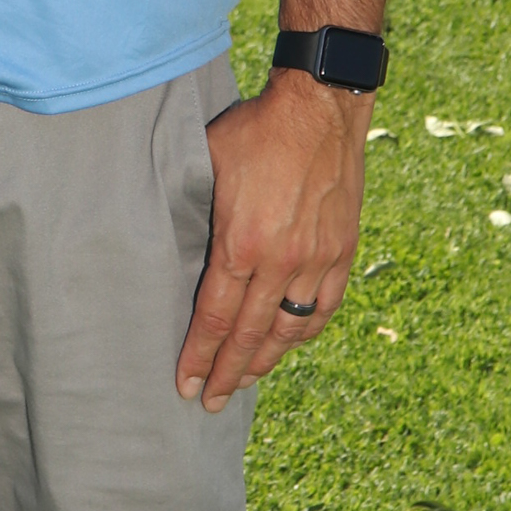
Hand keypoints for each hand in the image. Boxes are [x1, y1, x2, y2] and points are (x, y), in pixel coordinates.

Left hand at [175, 70, 368, 413]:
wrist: (320, 108)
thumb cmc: (255, 129)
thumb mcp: (207, 163)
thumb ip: (195, 210)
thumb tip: (169, 239)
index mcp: (242, 243)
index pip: (214, 316)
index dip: (199, 354)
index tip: (185, 384)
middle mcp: (282, 260)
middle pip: (250, 334)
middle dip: (227, 372)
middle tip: (210, 402)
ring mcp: (317, 258)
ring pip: (289, 327)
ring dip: (265, 360)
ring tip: (244, 381)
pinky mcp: (341, 250)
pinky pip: (324, 306)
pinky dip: (305, 331)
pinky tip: (290, 343)